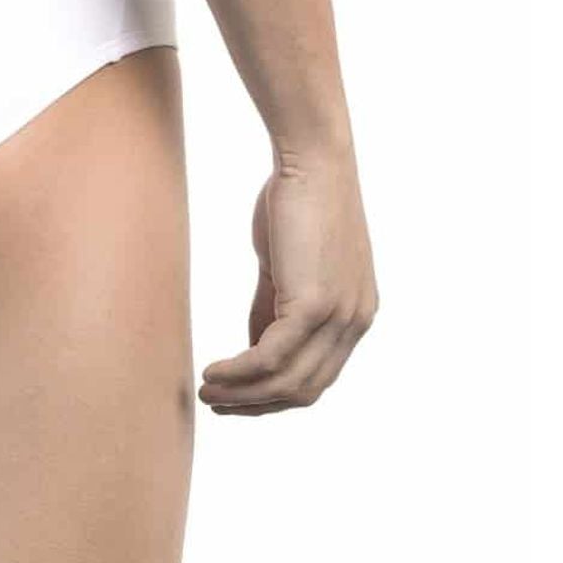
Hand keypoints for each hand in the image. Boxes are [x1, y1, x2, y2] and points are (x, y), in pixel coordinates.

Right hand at [200, 150, 375, 413]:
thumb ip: (273, 308)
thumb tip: (254, 349)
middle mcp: (354, 324)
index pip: (317, 377)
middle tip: (216, 404)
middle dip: (258, 405)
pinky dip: (240, 372)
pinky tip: (214, 371)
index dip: (276, 396)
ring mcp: (339, 317)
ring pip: (287, 381)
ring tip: (207, 392)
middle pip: (304, 389)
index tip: (238, 399)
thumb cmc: (297, 199)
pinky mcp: (315, 305)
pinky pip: (271, 357)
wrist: (312, 157)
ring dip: (243, 394)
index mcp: (355, 315)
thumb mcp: (286, 265)